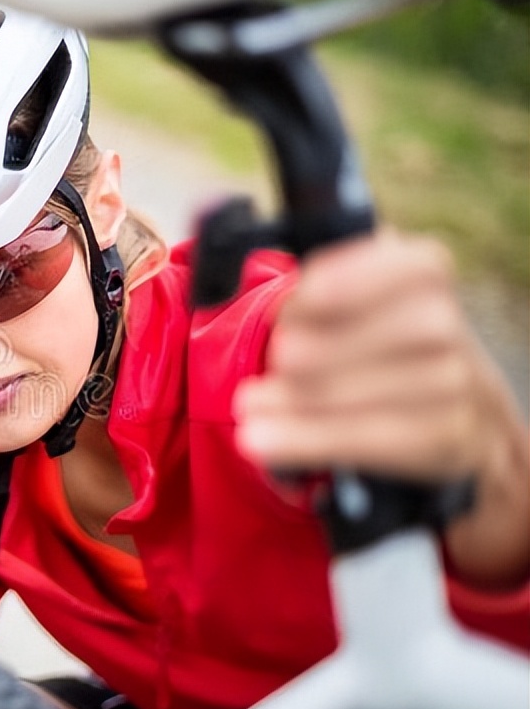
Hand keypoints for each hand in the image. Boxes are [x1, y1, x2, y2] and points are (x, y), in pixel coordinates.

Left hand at [234, 231, 484, 480]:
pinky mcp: (447, 439)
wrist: (444, 407)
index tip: (291, 308)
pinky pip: (373, 441)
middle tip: (277, 359)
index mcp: (425, 274)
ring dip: (304, 401)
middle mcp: (450, 327)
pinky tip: (262, 440)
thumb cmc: (368, 339)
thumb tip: (250, 286)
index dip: (349, 284)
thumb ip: (315, 290)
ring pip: (377, 393)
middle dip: (326, 349)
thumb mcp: (347, 300)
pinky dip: (311, 439)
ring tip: (248, 406)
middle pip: (394, 335)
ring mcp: (459, 387)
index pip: (411, 267)